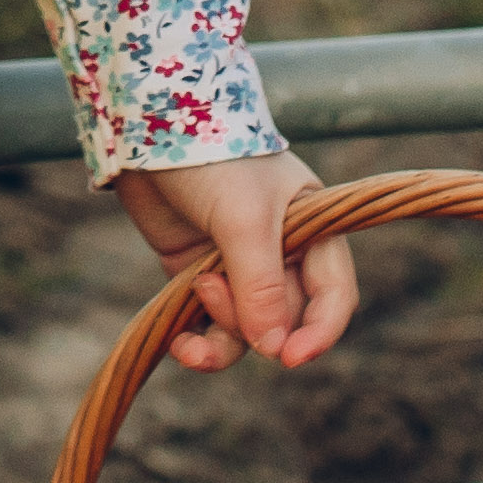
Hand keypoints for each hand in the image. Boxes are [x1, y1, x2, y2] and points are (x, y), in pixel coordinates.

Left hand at [107, 150, 358, 374]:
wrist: (149, 125)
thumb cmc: (214, 159)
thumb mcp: (244, 219)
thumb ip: (260, 285)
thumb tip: (272, 349)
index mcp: (312, 230)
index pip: (333, 295)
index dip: (319, 331)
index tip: (290, 358)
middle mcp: (281, 252)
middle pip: (284, 318)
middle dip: (251, 322)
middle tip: (210, 288)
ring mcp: (237, 265)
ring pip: (246, 329)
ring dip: (221, 337)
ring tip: (192, 306)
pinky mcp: (197, 271)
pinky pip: (208, 324)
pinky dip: (197, 340)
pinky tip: (180, 343)